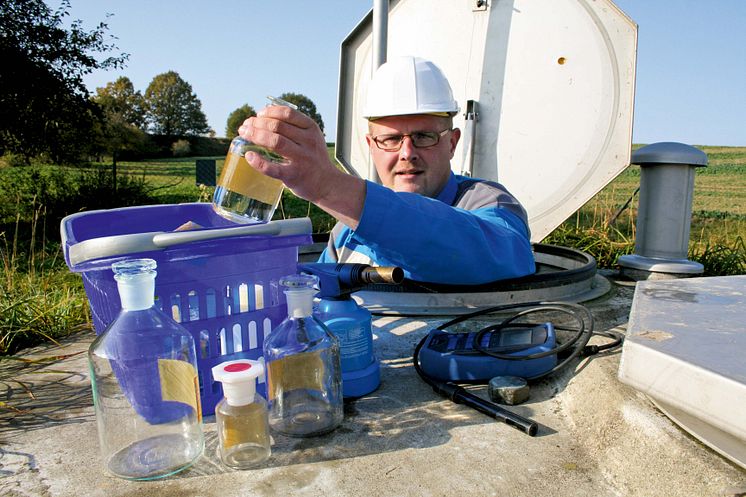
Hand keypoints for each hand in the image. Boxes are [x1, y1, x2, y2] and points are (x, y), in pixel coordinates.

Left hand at [237, 105, 365, 228]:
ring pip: (275, 141)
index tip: (258, 115)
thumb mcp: (310, 138)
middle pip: (277, 126)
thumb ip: (293, 126)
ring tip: (244, 134)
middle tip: (245, 126)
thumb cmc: (313, 159)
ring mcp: (302, 159)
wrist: (327, 184)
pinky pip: (273, 168)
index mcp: (311, 129)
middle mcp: (308, 142)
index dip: (269, 112)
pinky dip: (259, 162)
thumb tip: (262, 115)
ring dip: (256, 135)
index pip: (287, 114)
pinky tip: (250, 156)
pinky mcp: (294, 176)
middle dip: (257, 123)